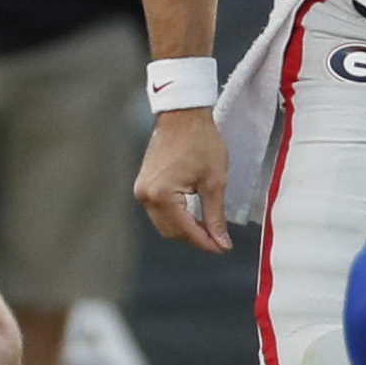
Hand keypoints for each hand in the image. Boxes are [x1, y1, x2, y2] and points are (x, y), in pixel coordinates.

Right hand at [136, 106, 232, 252]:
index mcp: (162, 195)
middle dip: (195, 238)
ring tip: (209, 228)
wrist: (183, 115)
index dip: (206, 243)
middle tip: (219, 240)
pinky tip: (194, 215)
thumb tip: (221, 242)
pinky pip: (159, 211)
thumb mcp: (214, 182)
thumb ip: (216, 216)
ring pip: (164, 224)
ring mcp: (141, 190)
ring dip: (185, 229)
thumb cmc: (201, 142)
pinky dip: (177, 217)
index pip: (186, 230)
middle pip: (171, 232)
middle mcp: (146, 195)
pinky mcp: (143, 184)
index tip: (223, 249)